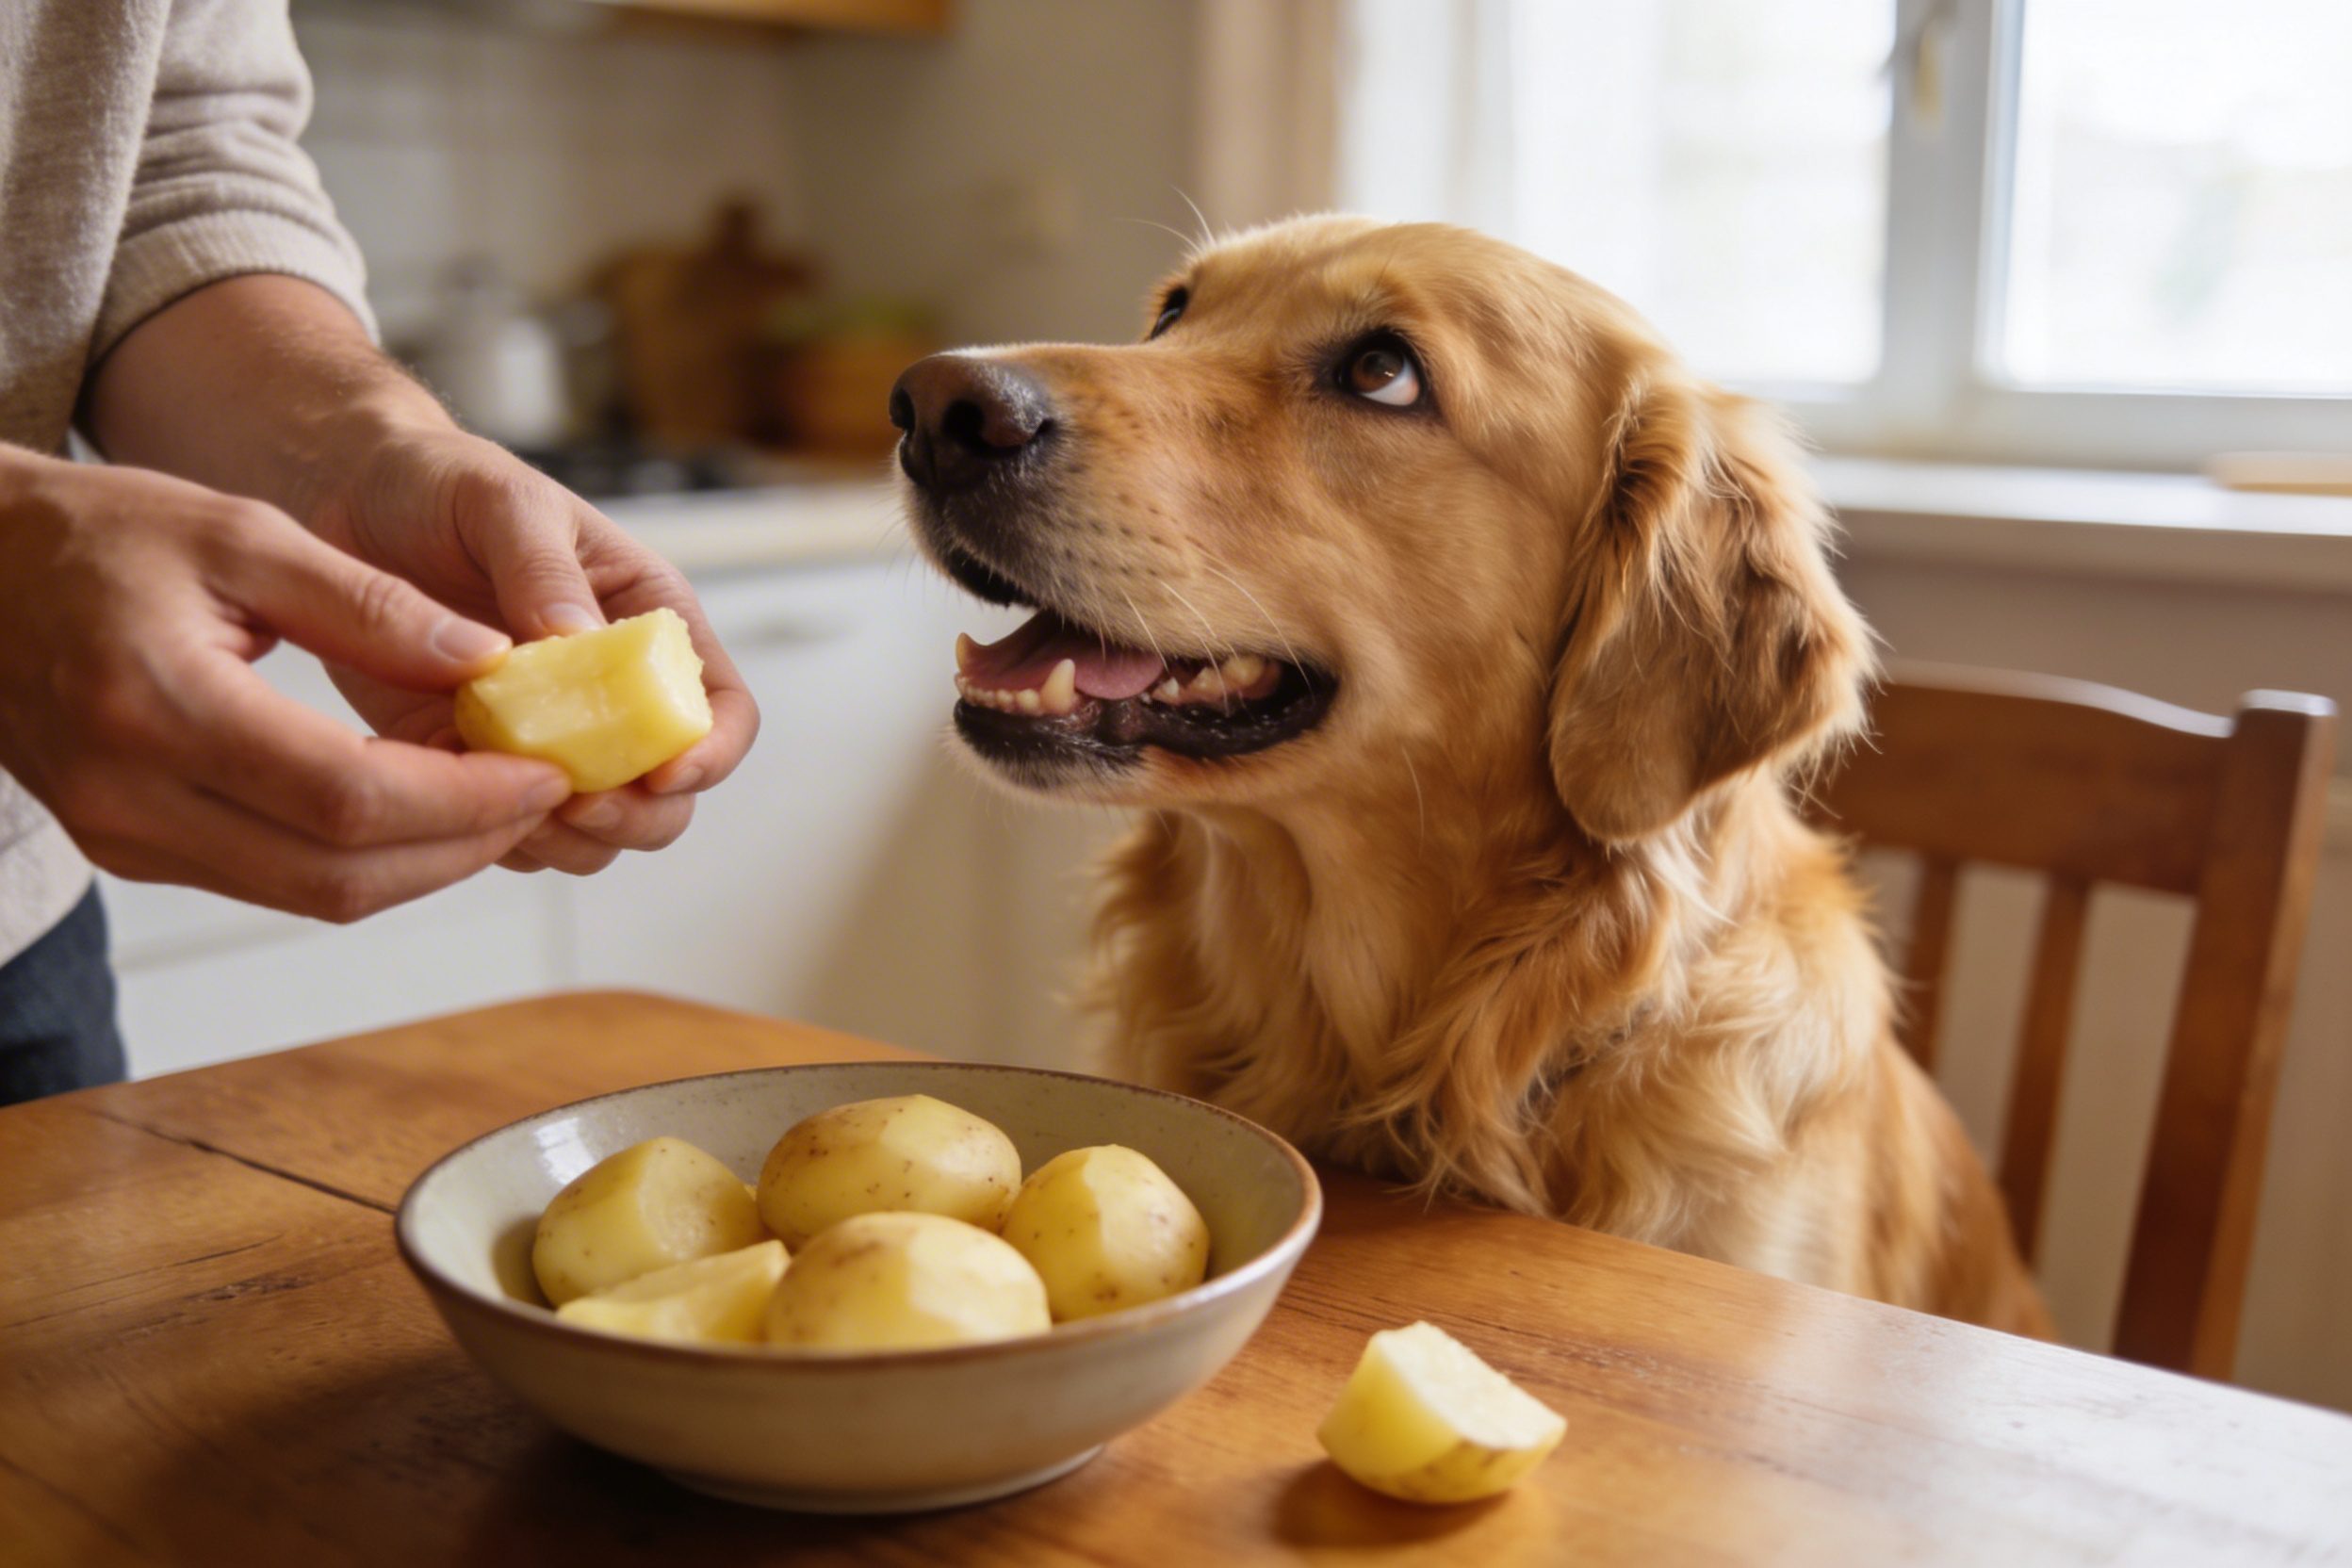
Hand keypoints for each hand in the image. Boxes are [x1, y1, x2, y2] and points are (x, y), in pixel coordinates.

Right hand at [0, 446, 571, 920]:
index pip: (349, 795)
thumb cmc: (95, 536)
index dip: (465, 800)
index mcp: (157, 703)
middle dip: (463, 845)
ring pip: (312, 896)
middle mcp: (131, 795)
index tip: (544, 771)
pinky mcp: (129, 850)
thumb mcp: (239, 533)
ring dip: (423, 862)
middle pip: (340, 873)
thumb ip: (369, 603)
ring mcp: (123, 836)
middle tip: (539, 794)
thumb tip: (488, 661)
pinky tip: (418, 806)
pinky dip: (360, 855)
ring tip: (496, 801)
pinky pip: (272, 880)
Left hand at [302, 424, 757, 874]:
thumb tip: (583, 641)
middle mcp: (612, 691)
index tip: (663, 774)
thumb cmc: (443, 483)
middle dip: (635, 816)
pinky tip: (453, 798)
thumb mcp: (503, 501)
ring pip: (598, 831)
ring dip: (568, 839)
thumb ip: (544, 571)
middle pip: (669, 794)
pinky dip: (496, 836)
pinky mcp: (479, 762)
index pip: (721, 708)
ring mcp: (550, 735)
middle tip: (575, 803)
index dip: (710, 752)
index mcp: (646, 622)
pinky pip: (512, 830)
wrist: (349, 498)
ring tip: (510, 804)